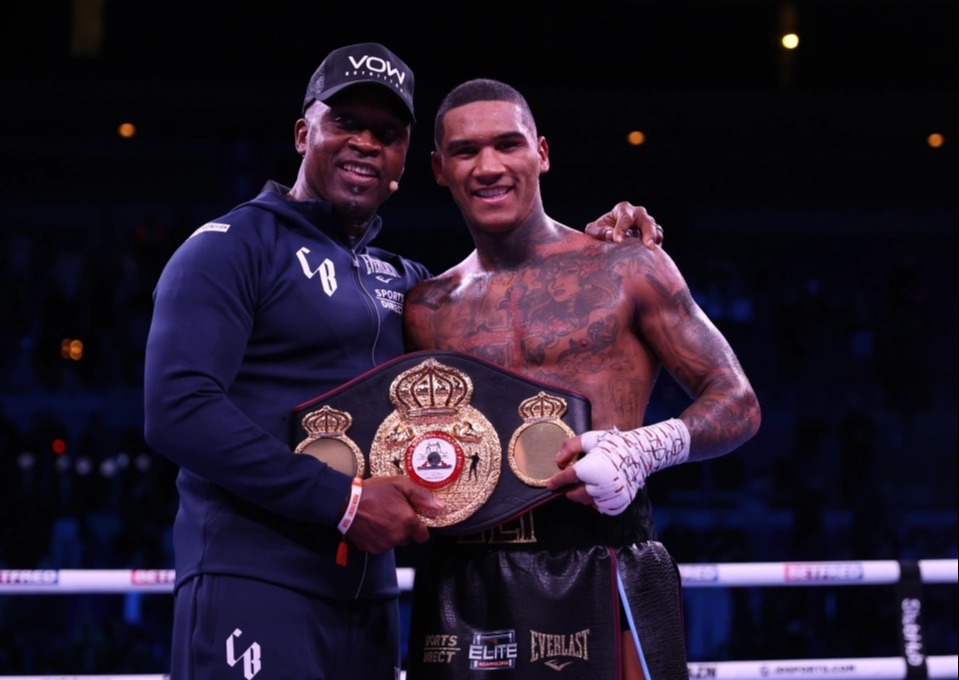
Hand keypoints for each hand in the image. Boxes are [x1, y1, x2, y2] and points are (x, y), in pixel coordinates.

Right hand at [345, 476, 443, 552]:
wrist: (345, 503)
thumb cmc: (373, 491)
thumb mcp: (400, 484)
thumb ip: (421, 496)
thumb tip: (439, 506)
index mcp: (408, 521)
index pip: (423, 535)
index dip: (419, 527)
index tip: (412, 519)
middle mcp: (398, 536)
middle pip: (408, 538)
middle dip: (404, 528)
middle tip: (393, 513)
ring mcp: (385, 544)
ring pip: (395, 541)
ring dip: (391, 533)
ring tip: (380, 517)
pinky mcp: (372, 548)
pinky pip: (382, 545)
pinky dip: (379, 537)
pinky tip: (372, 524)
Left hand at [546, 420, 690, 515]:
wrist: (641, 453)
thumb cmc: (614, 444)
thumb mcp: (590, 438)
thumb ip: (570, 447)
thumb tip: (557, 461)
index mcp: (591, 468)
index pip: (568, 478)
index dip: (556, 481)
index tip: (550, 485)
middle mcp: (601, 486)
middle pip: (576, 495)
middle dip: (570, 490)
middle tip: (571, 483)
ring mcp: (611, 496)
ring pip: (589, 502)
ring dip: (584, 495)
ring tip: (588, 484)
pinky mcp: (619, 503)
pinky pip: (602, 508)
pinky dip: (597, 501)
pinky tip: (600, 490)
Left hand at [584, 202, 663, 245]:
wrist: (608, 236)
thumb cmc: (601, 230)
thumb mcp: (595, 230)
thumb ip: (600, 231)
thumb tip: (610, 235)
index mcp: (622, 209)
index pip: (624, 218)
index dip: (621, 229)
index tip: (618, 240)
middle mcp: (637, 214)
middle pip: (646, 220)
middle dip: (648, 232)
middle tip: (648, 244)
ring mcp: (647, 224)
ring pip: (655, 229)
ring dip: (655, 239)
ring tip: (652, 249)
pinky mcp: (653, 234)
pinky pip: (658, 239)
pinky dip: (657, 245)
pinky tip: (652, 254)